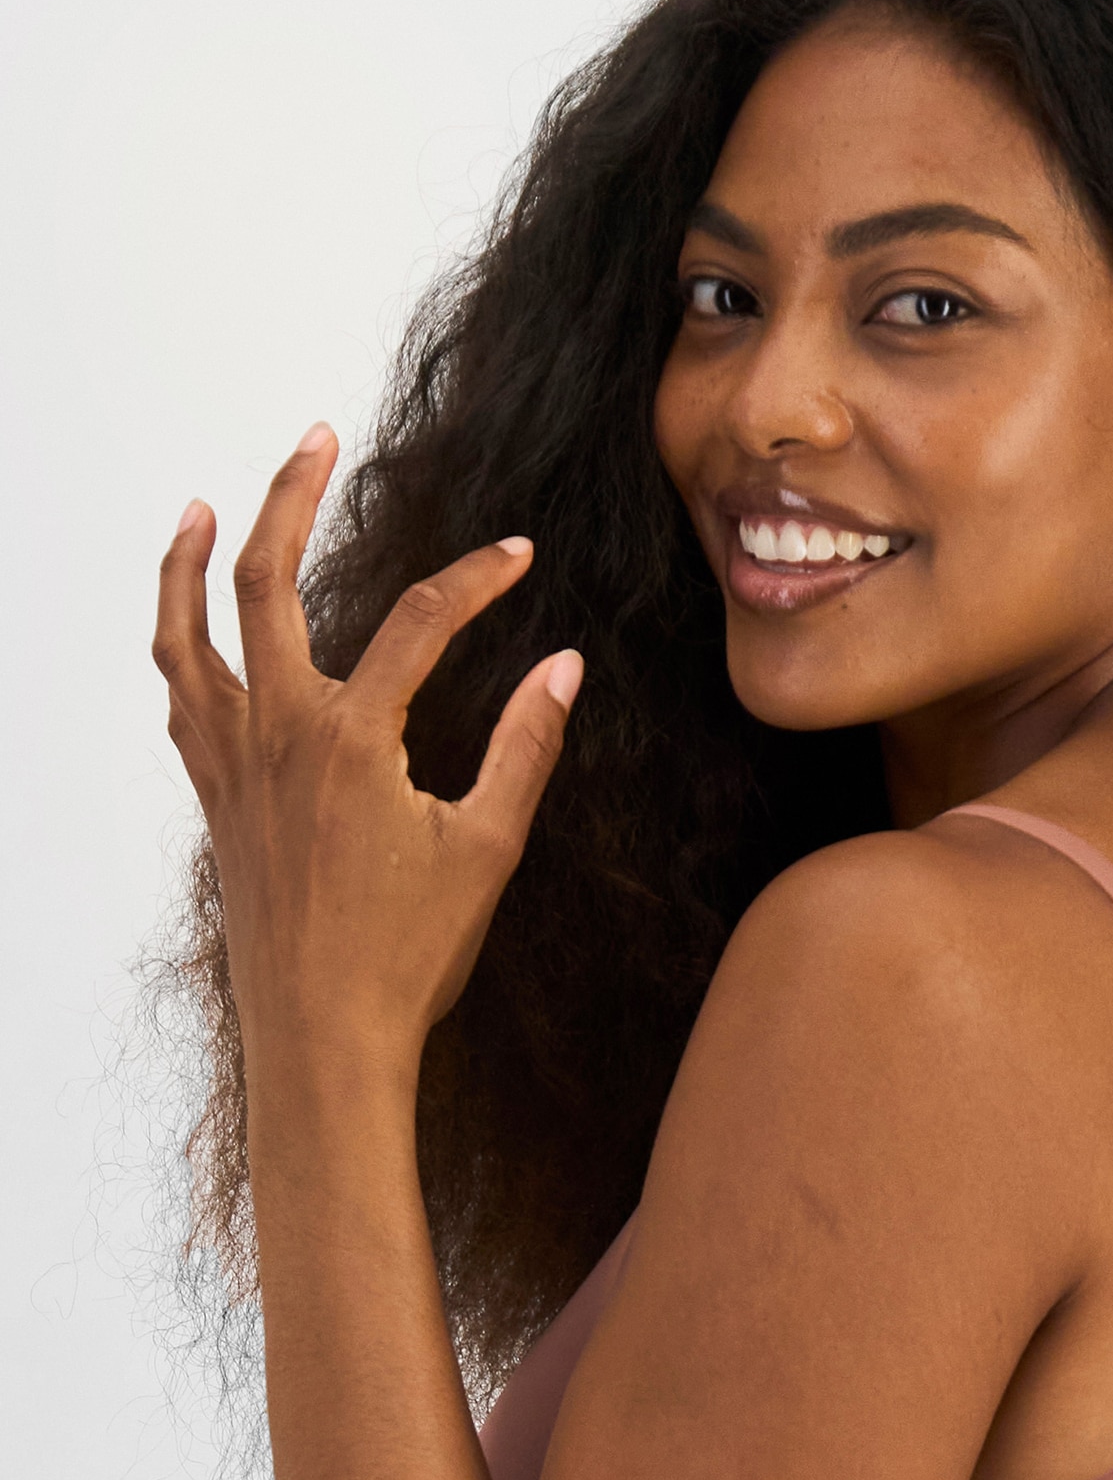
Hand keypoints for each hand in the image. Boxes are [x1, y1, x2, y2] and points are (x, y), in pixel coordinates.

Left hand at [152, 424, 581, 1089]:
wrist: (323, 1041)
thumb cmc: (408, 957)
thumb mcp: (486, 848)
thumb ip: (525, 747)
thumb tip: (564, 665)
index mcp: (349, 740)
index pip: (417, 621)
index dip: (473, 578)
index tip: (517, 555)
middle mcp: (276, 736)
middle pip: (265, 583)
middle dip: (290, 497)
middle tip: (316, 438)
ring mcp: (234, 766)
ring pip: (189, 636)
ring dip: (189, 562)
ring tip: (204, 506)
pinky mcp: (217, 800)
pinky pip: (182, 702)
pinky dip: (181, 649)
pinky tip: (193, 629)